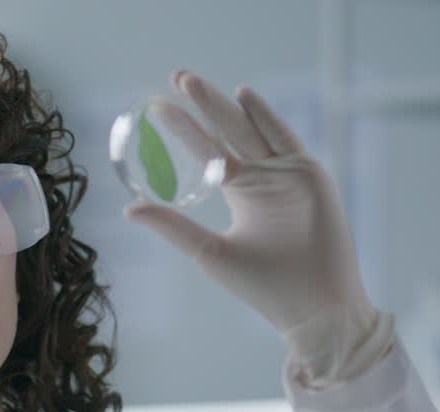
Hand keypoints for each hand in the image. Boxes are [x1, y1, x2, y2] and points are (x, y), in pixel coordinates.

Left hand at [123, 70, 375, 337]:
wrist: (310, 306)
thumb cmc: (263, 286)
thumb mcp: (208, 250)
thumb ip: (173, 226)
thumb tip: (129, 209)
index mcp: (241, 191)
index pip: (209, 150)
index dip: (186, 127)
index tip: (159, 106)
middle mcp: (264, 177)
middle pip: (227, 131)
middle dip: (202, 104)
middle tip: (174, 77)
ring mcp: (287, 174)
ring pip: (249, 130)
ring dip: (223, 105)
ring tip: (192, 82)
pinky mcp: (310, 176)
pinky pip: (284, 139)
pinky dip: (265, 117)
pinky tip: (244, 96)